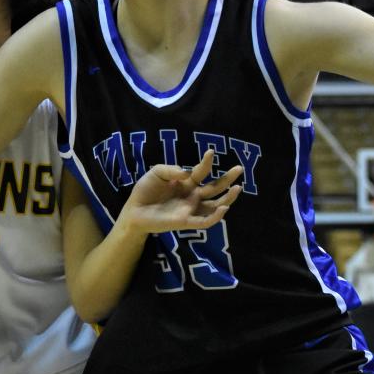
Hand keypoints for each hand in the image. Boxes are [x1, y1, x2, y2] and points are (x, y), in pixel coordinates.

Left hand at [118, 150, 242, 235]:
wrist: (134, 210)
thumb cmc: (145, 190)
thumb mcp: (156, 173)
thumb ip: (171, 170)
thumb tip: (187, 172)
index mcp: (186, 182)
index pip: (201, 172)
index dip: (206, 162)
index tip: (211, 152)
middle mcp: (192, 195)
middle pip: (214, 187)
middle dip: (227, 178)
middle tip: (240, 168)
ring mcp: (190, 209)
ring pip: (215, 205)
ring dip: (227, 198)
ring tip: (237, 188)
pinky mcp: (186, 221)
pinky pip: (205, 221)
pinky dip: (216, 216)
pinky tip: (224, 208)